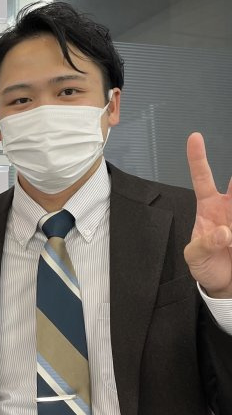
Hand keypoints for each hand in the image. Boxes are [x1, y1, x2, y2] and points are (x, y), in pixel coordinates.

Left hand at [185, 132, 231, 298]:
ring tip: (230, 231)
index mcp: (208, 207)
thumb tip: (223, 233)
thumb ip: (205, 244)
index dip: (198, 157)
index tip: (195, 137)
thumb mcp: (195, 256)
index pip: (202, 177)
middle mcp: (229, 207)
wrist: (224, 285)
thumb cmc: (205, 266)